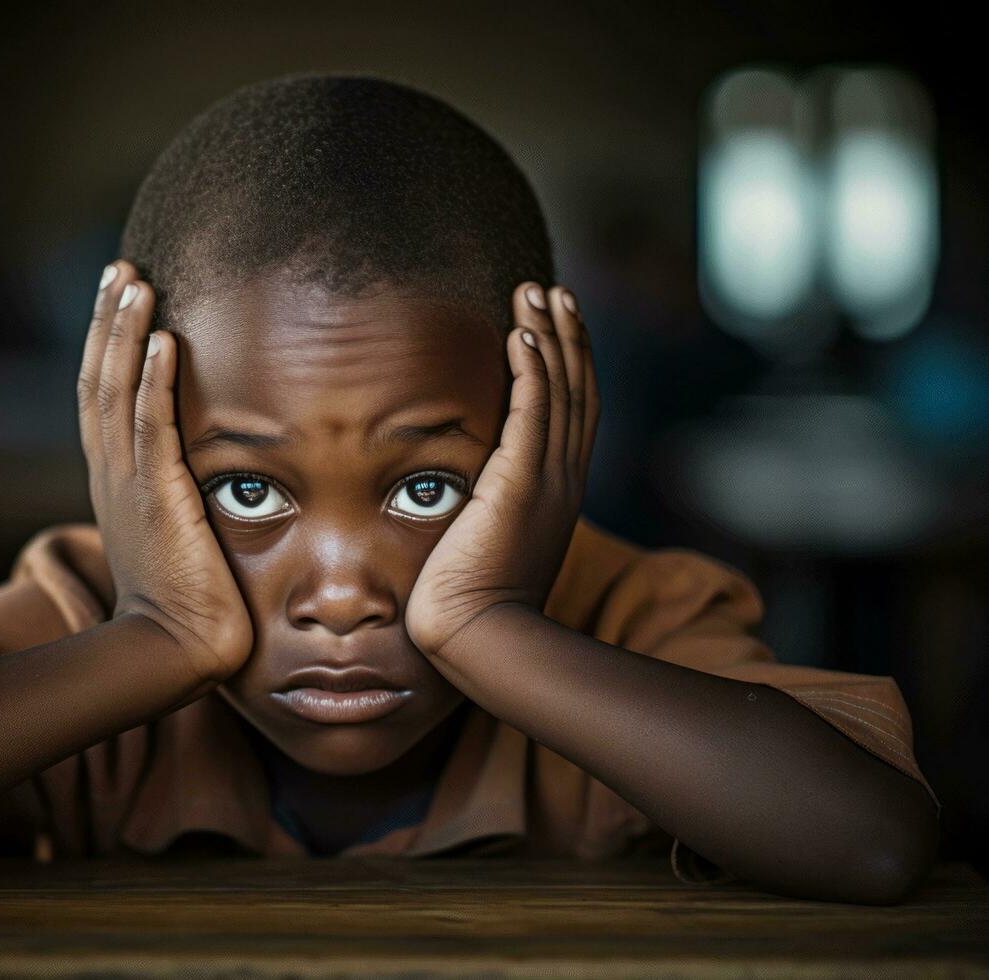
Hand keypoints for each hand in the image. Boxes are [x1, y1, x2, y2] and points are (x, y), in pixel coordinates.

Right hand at [77, 261, 254, 680]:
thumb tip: (202, 465)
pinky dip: (153, 382)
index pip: (102, 396)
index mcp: (115, 478)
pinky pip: (151, 428)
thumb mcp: (174, 529)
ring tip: (136, 282)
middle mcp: (112, 474)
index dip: (107, 343)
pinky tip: (162, 340)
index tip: (121, 296)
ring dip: (124, 334)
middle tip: (120, 269)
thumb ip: (178, 490)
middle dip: (107, 321)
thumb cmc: (187, 597)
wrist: (176, 648)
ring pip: (115, 392)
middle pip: (97, 380)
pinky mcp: (157, 500)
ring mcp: (129, 485)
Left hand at [404, 283, 598, 660]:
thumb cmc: (472, 601)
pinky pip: (532, 413)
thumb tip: (469, 492)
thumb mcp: (491, 542)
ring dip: (548, 338)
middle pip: (575, 390)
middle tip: (552, 290)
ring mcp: (547, 480)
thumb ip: (491, 506)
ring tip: (535, 294)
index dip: (568, 365)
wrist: (480, 637)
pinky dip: (532, 371)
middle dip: (566, 336)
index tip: (555, 324)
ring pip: (558, 392)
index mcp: (558, 491)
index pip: (571, 413)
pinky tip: (522, 335)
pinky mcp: (520, 484)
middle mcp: (563, 479)